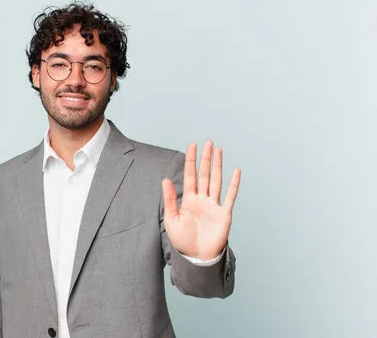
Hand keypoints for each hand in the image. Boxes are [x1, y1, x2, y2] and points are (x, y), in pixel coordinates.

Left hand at [162, 141, 240, 260]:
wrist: (196, 257)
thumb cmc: (183, 240)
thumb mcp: (171, 220)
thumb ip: (170, 200)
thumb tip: (164, 180)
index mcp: (189, 200)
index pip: (190, 176)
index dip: (191, 161)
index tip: (192, 146)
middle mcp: (202, 199)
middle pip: (205, 175)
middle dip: (206, 159)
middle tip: (208, 143)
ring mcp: (214, 205)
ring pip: (216, 181)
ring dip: (217, 166)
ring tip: (218, 151)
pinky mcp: (224, 214)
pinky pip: (230, 197)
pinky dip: (233, 184)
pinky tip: (235, 171)